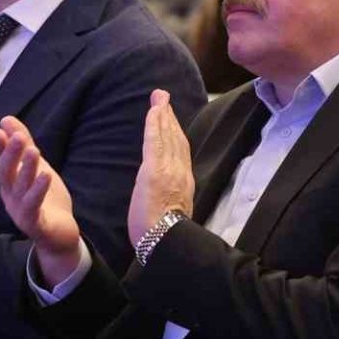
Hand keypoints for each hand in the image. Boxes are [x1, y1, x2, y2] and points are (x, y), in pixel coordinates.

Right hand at [0, 116, 81, 286]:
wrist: (58, 236)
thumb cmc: (45, 200)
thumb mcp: (36, 168)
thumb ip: (23, 146)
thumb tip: (6, 120)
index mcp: (9, 183)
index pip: (0, 163)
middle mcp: (10, 196)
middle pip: (7, 173)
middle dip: (11, 154)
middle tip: (19, 137)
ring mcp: (21, 211)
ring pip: (21, 188)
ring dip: (27, 169)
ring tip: (34, 150)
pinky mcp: (35, 223)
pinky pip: (34, 206)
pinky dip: (38, 191)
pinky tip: (45, 176)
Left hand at [127, 89, 194, 246]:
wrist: (165, 240)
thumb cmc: (166, 235)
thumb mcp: (173, 214)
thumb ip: (170, 200)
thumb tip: (166, 199)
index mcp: (184, 183)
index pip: (181, 152)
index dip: (177, 133)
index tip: (171, 119)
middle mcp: (180, 172)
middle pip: (176, 138)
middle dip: (170, 117)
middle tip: (163, 98)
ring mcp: (169, 169)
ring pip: (167, 135)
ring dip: (163, 114)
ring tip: (159, 98)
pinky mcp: (154, 169)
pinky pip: (155, 140)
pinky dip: (155, 124)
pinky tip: (154, 110)